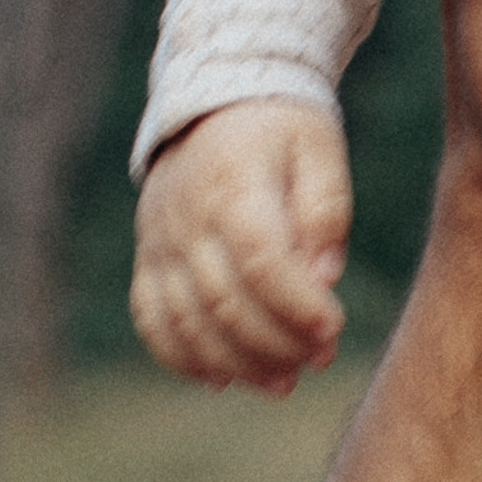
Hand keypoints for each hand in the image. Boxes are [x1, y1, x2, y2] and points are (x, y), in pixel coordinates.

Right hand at [132, 98, 352, 395]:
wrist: (216, 99)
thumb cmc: (280, 127)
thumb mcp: (319, 149)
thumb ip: (325, 211)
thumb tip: (325, 278)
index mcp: (234, 184)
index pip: (261, 261)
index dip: (297, 305)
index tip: (334, 328)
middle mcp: (187, 218)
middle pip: (225, 301)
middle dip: (276, 343)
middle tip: (319, 360)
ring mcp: (159, 241)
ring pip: (187, 321)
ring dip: (236, 363)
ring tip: (283, 382)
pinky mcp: (148, 258)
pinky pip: (152, 319)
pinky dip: (183, 357)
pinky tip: (223, 379)